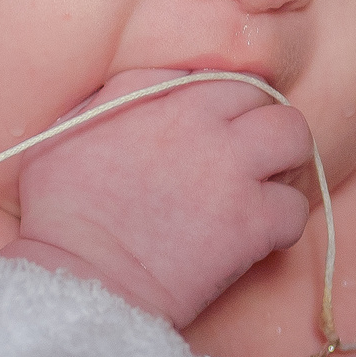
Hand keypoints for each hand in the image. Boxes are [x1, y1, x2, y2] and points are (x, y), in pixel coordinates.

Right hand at [0, 70, 312, 326]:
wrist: (79, 281)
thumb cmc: (59, 216)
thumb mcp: (65, 131)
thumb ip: (110, 100)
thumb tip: (146, 94)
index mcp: (151, 94)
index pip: (212, 75)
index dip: (217, 105)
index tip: (210, 130)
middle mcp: (198, 120)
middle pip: (262, 96)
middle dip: (257, 124)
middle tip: (246, 157)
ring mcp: (232, 170)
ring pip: (294, 137)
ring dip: (284, 160)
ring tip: (265, 186)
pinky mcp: (253, 222)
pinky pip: (296, 206)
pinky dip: (283, 222)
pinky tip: (259, 235)